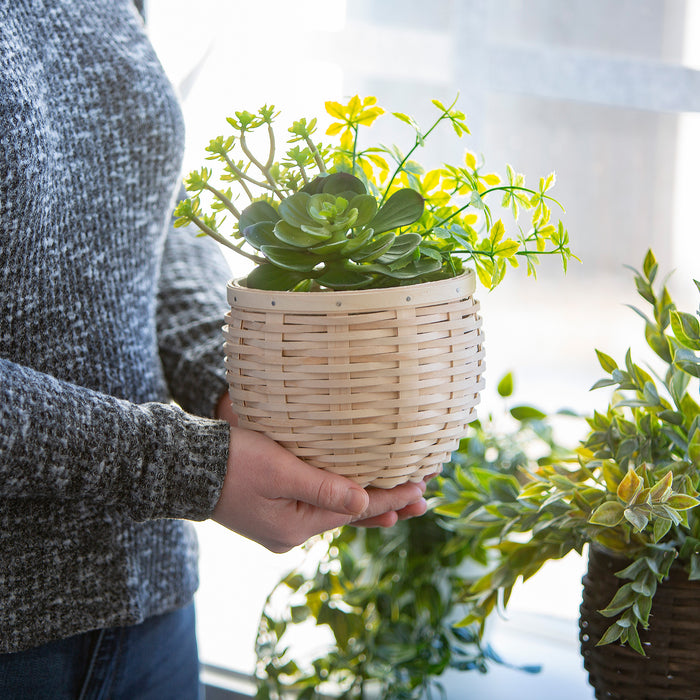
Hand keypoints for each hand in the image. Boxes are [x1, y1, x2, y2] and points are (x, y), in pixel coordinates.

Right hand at [214, 394, 427, 551]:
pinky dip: (341, 499)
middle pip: (350, 517)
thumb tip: (367, 505)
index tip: (422, 487)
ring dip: (367, 503)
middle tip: (423, 499)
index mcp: (295, 526)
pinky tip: (355, 495)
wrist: (185, 466)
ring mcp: (281, 524)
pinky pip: (318, 506)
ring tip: (401, 502)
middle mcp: (291, 532)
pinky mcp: (272, 511)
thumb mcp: (281, 472)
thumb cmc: (232, 461)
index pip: (356, 511)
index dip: (391, 497)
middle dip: (387, 505)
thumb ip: (324, 488)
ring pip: (335, 511)